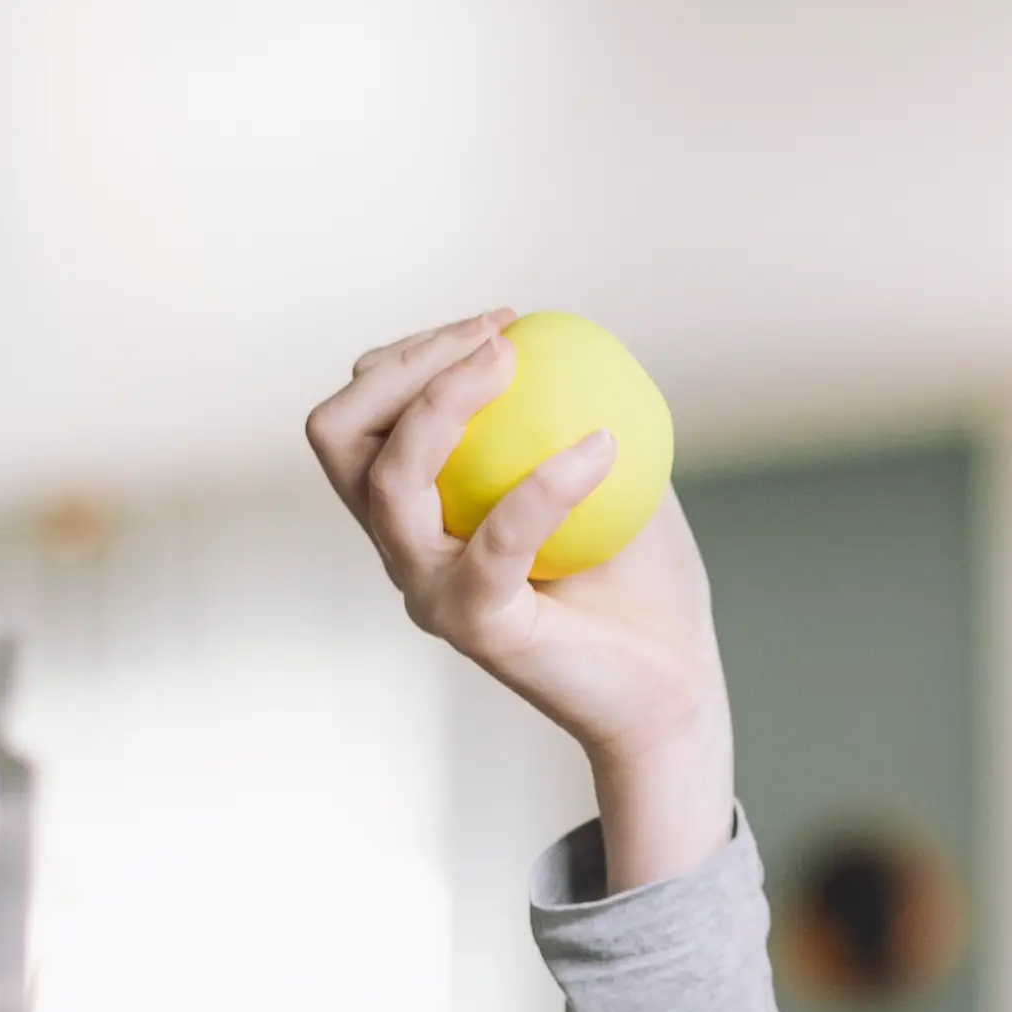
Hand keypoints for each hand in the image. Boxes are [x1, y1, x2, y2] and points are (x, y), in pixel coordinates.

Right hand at [306, 310, 733, 887]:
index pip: (367, 413)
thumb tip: (568, 331)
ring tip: (518, 365)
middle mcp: (402, 547)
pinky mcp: (475, 625)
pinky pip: (495, 540)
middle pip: (339, 435)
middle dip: (404, 365)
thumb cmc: (641, 580)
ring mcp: (429, 589)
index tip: (510, 325)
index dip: (418, 352)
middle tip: (498, 340)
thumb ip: (571, 409)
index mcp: (416, 509)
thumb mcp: (610, 470)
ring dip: (443, 402)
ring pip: (386, 480)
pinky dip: (544, 483)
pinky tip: (602, 445)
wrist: (672, 686)